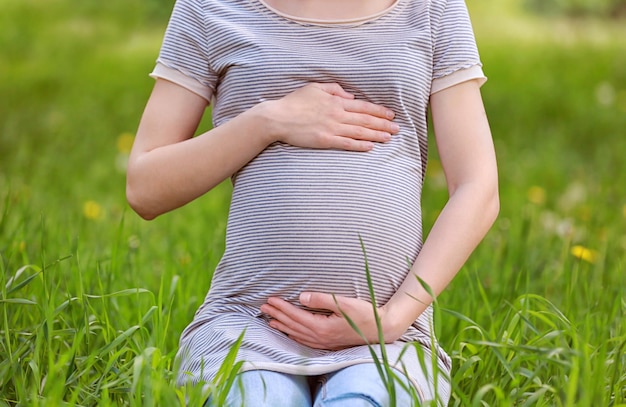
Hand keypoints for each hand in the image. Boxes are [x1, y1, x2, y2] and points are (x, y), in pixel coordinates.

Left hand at [260, 292, 402, 349]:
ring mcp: (324, 343)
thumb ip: (321, 300)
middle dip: (277, 315)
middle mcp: (320, 337)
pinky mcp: (329, 344)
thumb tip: (301, 297)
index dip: (281, 307)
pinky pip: (305, 341)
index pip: (295, 316)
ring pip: (297, 334)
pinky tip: (290, 333)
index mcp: (321, 327)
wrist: (381, 329)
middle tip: (263, 307)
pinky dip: (294, 336)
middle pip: (293, 325)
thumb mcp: (343, 303)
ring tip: (270, 320)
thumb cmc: (364, 314)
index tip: (270, 299)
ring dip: (283, 326)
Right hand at [261, 83, 398, 151]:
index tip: (391, 115)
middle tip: (398, 129)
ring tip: (389, 139)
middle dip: (383, 124)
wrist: (277, 117)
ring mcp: (331, 128)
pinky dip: (359, 145)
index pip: (363, 106)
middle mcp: (337, 114)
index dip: (379, 111)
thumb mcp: (314, 88)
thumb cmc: (294, 102)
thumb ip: (334, 89)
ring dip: (376, 135)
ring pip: (359, 132)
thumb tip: (350, 96)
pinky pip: (346, 143)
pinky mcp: (324, 140)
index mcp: (336, 101)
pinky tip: (370, 148)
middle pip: (365, 120)